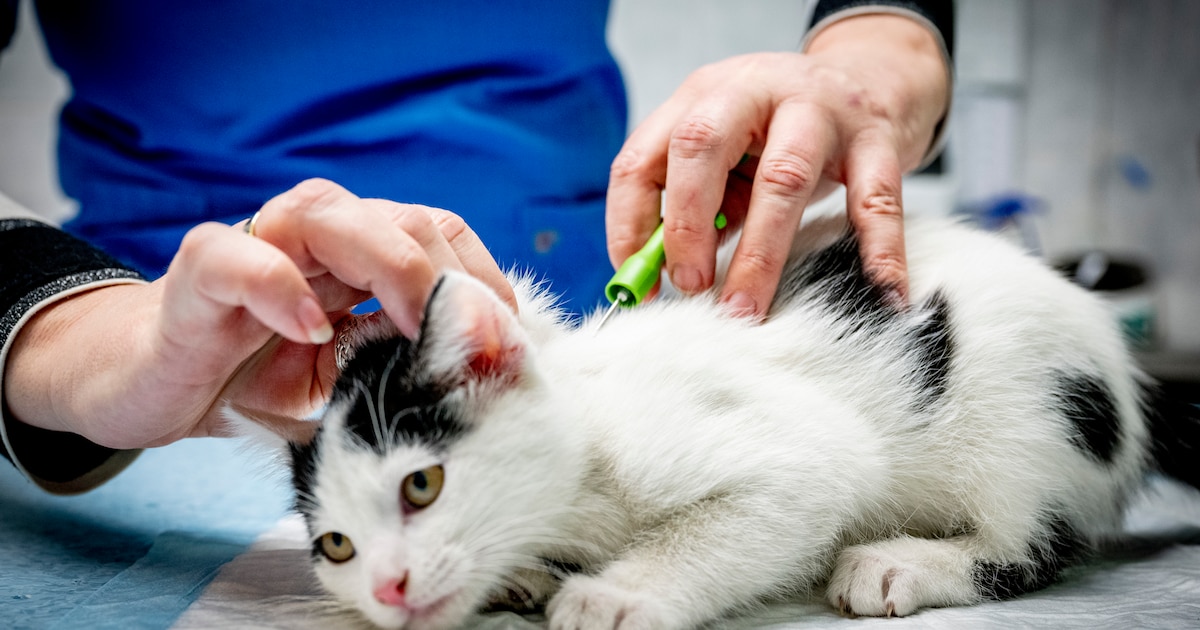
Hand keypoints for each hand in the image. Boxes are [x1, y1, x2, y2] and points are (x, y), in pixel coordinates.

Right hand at [3, 179, 514, 448]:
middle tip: (476, 346)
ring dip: (391, 270)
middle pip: (406, 222)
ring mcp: (262, 240)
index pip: (442, 237)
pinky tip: (315, 329)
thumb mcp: (357, 372)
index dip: (484, 282)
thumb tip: (498, 369)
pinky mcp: (202, 269)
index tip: (512, 344)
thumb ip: (413, 358)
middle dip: (452, 282)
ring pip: (337, 218)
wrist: (165, 386)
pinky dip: (282, 288)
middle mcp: (321, 229)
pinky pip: (244, 258)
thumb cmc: (268, 374)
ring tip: (415, 328)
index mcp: (366, 246)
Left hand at [606, 14, 949, 315]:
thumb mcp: (730, 153)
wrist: (873, 77)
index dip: (629, 223)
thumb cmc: (783, 131)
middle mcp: (754, 89)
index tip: (635, 282)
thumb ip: (699, 203)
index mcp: (702, 95)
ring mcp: (820, 109)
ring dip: (758, 254)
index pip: (643, 157)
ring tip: (744, 308)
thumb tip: (665, 275)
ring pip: (782, 178)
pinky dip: (878, 252)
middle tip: (689, 287)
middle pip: (700, 147)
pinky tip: (881, 295)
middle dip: (686, 225)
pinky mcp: (877, 137)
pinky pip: (875, 201)